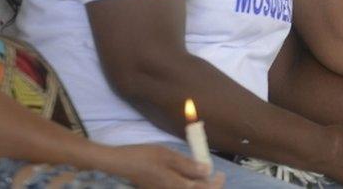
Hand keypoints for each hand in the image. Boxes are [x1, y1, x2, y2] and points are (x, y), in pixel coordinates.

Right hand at [107, 144, 223, 188]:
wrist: (122, 164)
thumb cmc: (145, 156)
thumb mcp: (168, 156)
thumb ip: (188, 165)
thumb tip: (207, 171)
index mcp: (177, 186)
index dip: (216, 183)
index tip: (221, 173)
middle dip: (208, 186)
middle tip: (215, 175)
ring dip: (197, 186)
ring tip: (201, 173)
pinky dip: (186, 185)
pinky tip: (186, 175)